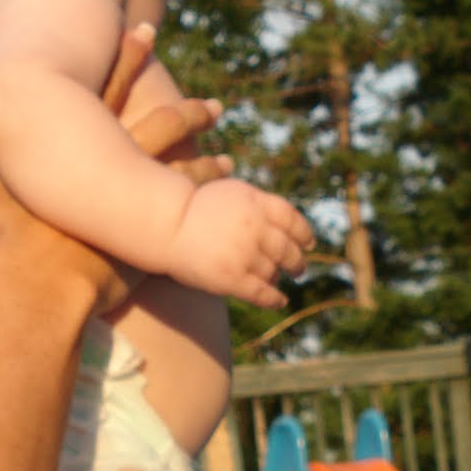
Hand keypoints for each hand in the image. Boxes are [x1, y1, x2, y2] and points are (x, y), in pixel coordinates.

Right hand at [0, 29, 228, 331]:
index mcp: (74, 158)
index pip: (104, 96)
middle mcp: (111, 178)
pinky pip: (189, 220)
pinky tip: (229, 206)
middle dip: (187, 115)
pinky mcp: (150, 245)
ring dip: (206, 168)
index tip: (146, 34)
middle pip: (159, 133)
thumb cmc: (1, 253)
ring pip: (183, 179)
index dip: (125, 62)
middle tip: (215, 105)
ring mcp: (136, 210)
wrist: (34, 297)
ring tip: (230, 162)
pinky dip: (208, 212)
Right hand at [166, 178, 313, 307]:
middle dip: (297, 262)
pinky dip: (274, 299)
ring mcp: (245, 253)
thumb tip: (235, 169)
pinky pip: (262, 293)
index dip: (303, 233)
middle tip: (300, 269)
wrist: (162, 224)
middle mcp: (255, 227)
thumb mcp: (222, 189)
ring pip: (273, 272)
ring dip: (277, 278)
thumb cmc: (188, 207)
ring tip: (277, 282)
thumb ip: (246, 196)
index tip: (309, 243)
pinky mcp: (232, 278)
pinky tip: (280, 301)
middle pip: (288, 249)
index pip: (291, 218)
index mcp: (256, 201)